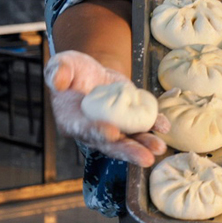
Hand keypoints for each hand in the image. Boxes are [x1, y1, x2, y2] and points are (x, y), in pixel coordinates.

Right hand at [44, 50, 168, 166]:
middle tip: (146, 158)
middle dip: (128, 151)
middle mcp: (92, 130)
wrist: (93, 73)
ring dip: (145, 144)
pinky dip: (153, 125)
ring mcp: (113, 127)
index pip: (84, 130)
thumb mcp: (63, 64)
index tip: (112, 133)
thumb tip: (57, 80)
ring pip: (129, 139)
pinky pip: (142, 125)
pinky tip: (164, 126)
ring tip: (159, 148)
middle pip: (110, 144)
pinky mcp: (128, 120)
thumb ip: (58, 71)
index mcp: (72, 120)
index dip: (97, 132)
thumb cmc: (73, 69)